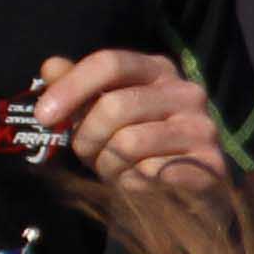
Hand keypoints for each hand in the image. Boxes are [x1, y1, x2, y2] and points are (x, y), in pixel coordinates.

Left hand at [35, 48, 224, 185]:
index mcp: (158, 70)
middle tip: (88, 153)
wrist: (186, 191)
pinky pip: (150, 173)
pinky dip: (134, 183)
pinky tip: (141, 182)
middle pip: (114, 106)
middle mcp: (186, 91)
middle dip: (87, 137)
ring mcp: (201, 127)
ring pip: (128, 143)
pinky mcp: (210, 163)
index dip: (71, 87)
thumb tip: (51, 65)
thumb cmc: (138, 145)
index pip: (110, 62)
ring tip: (118, 169)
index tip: (43, 116)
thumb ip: (79, 89)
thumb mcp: (103, 114)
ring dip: (109, 164)